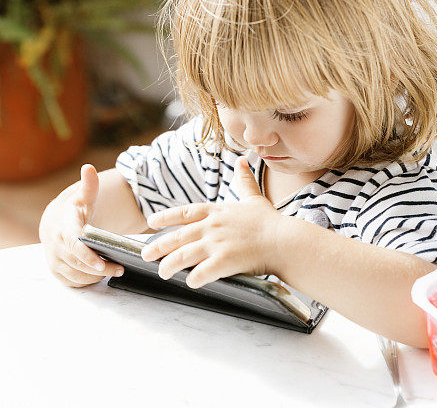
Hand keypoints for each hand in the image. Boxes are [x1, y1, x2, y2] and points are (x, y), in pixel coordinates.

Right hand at [39, 164, 124, 286]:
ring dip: (96, 277)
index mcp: (63, 229)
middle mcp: (56, 247)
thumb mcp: (83, 198)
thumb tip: (88, 168)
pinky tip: (101, 275)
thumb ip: (89, 186)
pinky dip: (88, 281)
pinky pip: (73, 282)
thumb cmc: (74, 211)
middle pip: (79, 264)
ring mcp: (55, 261)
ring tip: (115, 270)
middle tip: (120, 267)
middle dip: (100, 268)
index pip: (74, 245)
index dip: (88, 255)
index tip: (102, 263)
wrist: (54, 223)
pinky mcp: (57, 272)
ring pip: (76, 275)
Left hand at [140, 156, 287, 287]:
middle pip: (177, 236)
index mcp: (217, 211)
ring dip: (169, 266)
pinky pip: (200, 273)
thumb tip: (242, 161)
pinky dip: (192, 279)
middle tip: (145, 254)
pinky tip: (189, 282)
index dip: (165, 217)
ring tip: (162, 272)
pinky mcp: (224, 261)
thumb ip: (244, 181)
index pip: (184, 213)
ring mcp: (216, 244)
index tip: (151, 222)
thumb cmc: (270, 222)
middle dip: (157, 246)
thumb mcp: (254, 198)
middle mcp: (212, 226)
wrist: (284, 240)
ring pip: (182, 256)